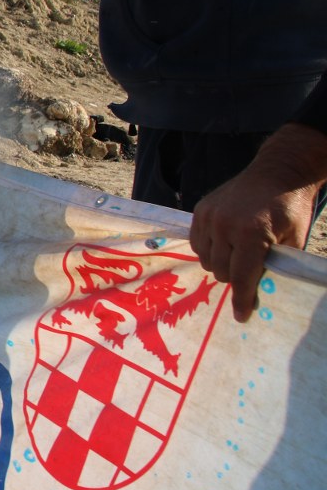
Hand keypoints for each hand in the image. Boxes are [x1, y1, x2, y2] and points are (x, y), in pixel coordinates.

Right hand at [189, 124, 326, 322]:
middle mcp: (224, 225)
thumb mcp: (292, 241)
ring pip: (205, 259)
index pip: (241, 278)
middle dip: (233, 278)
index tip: (241, 317)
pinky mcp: (200, 209)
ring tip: (234, 258)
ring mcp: (209, 216)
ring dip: (219, 264)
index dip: (242, 301)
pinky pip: (196, 241)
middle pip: (220, 271)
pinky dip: (207, 249)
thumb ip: (276, 266)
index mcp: (251, 235)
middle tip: (247, 273)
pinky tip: (222, 246)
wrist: (278, 172)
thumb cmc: (290, 209)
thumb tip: (260, 292)